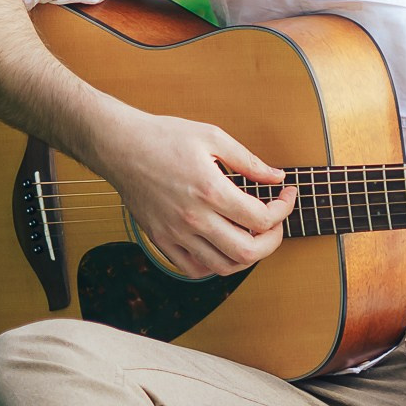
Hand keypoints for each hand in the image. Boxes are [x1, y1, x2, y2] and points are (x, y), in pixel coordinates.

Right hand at [84, 107, 298, 277]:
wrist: (119, 145)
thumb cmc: (164, 137)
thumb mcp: (213, 137)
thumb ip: (249, 161)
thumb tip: (277, 177)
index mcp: (210, 190)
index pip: (261, 218)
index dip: (284, 209)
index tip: (287, 195)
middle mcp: (193, 218)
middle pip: (247, 251)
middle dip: (273, 240)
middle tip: (276, 223)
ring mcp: (175, 233)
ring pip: (223, 266)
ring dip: (247, 256)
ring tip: (254, 236)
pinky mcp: (160, 239)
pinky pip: (193, 269)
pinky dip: (216, 265)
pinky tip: (224, 245)